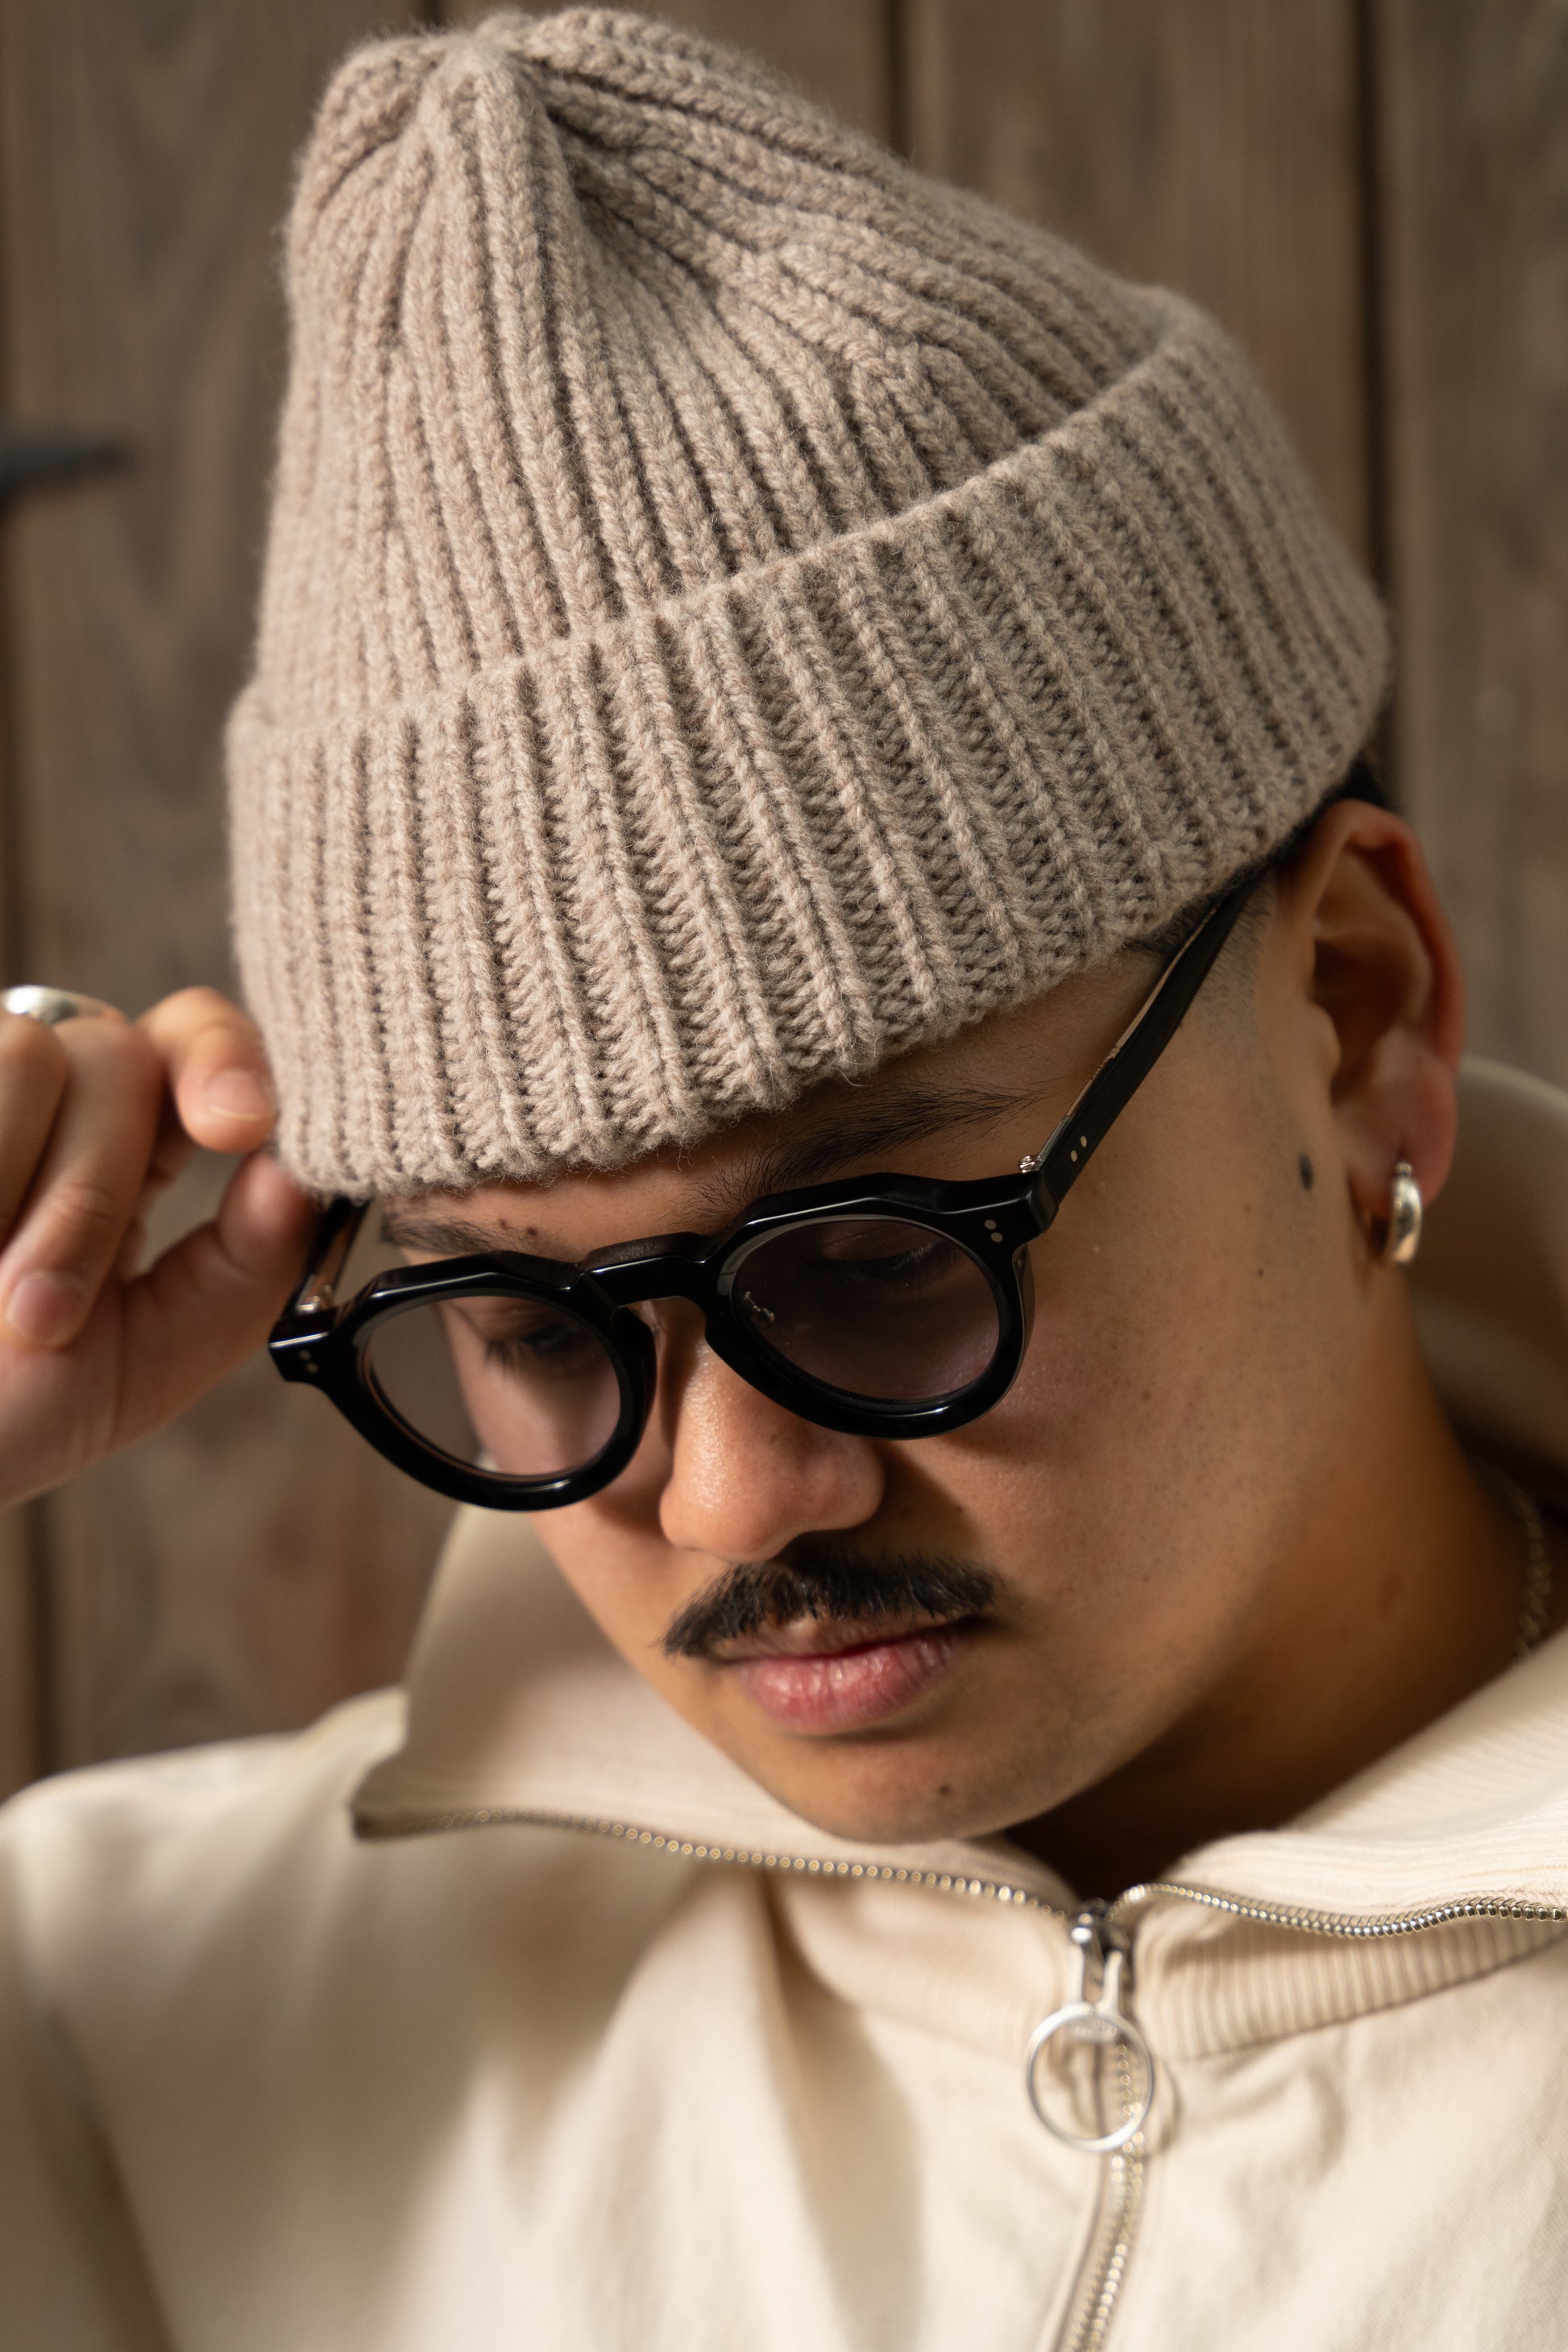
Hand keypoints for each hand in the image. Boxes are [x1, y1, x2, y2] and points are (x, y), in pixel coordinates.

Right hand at [0, 990, 316, 1508]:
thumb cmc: (16, 1405)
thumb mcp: (157, 1356)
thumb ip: (249, 1266)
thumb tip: (299, 1173)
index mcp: (133, 1145)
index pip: (198, 1042)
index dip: (228, 1061)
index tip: (238, 1126)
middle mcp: (53, 1097)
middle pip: (121, 1055)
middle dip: (93, 1193)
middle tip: (44, 1315)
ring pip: (39, 1056)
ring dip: (26, 1202)